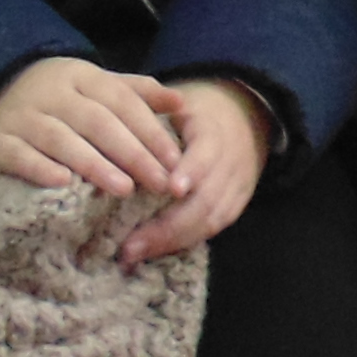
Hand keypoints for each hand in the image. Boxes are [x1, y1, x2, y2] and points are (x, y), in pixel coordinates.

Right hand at [0, 55, 202, 201]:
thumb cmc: (61, 96)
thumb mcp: (97, 86)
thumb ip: (137, 93)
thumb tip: (180, 102)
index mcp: (81, 76)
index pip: (122, 101)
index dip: (149, 130)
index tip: (174, 160)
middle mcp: (52, 93)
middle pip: (98, 122)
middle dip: (133, 153)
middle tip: (159, 182)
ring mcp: (22, 117)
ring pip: (62, 140)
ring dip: (95, 165)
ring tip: (124, 189)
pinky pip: (21, 156)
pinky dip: (41, 169)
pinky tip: (65, 184)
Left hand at [120, 78, 273, 263]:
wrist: (245, 117)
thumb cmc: (195, 111)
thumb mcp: (176, 102)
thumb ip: (151, 116)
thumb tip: (111, 141)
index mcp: (214, 132)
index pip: (206, 154)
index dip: (191, 172)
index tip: (171, 189)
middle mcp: (232, 162)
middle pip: (206, 200)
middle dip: (168, 226)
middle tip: (129, 244)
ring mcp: (238, 187)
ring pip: (210, 221)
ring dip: (171, 241)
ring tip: (134, 254)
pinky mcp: (238, 205)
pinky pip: (213, 229)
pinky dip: (184, 242)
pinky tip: (154, 251)